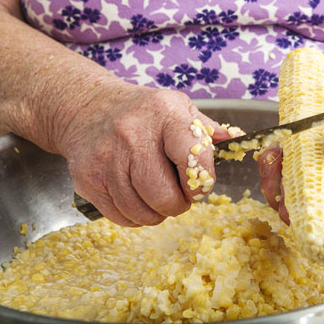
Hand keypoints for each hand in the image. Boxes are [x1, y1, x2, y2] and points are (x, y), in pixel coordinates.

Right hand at [58, 82, 229, 225]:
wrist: (87, 107)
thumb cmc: (143, 111)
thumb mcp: (178, 107)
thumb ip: (207, 129)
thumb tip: (237, 141)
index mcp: (164, 114)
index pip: (194, 158)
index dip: (202, 183)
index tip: (199, 186)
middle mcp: (132, 135)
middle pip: (165, 196)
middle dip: (179, 205)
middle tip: (179, 197)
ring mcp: (106, 158)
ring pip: (143, 212)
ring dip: (157, 213)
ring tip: (157, 195)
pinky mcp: (87, 179)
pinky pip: (120, 217)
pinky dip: (135, 216)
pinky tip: (137, 197)